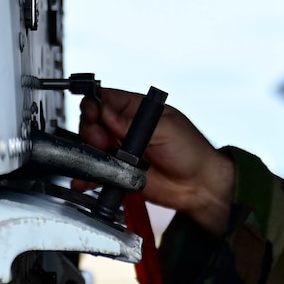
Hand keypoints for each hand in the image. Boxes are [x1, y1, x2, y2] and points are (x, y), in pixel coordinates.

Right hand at [79, 89, 235, 232]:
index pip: (105, 99)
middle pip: (93, 122)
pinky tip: (83, 178)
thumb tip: (107, 112)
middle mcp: (125, 128)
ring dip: (89, 151)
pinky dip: (87, 176)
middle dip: (91, 130)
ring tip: (102, 157)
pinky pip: (97, 172)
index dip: (94, 104)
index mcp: (137, 110)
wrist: (200, 185)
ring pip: (91, 146)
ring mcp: (121, 150)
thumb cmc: (191, 151)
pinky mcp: (120, 172)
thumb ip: (133, 123)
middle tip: (103, 140)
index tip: (93, 114)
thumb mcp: (165, 129)